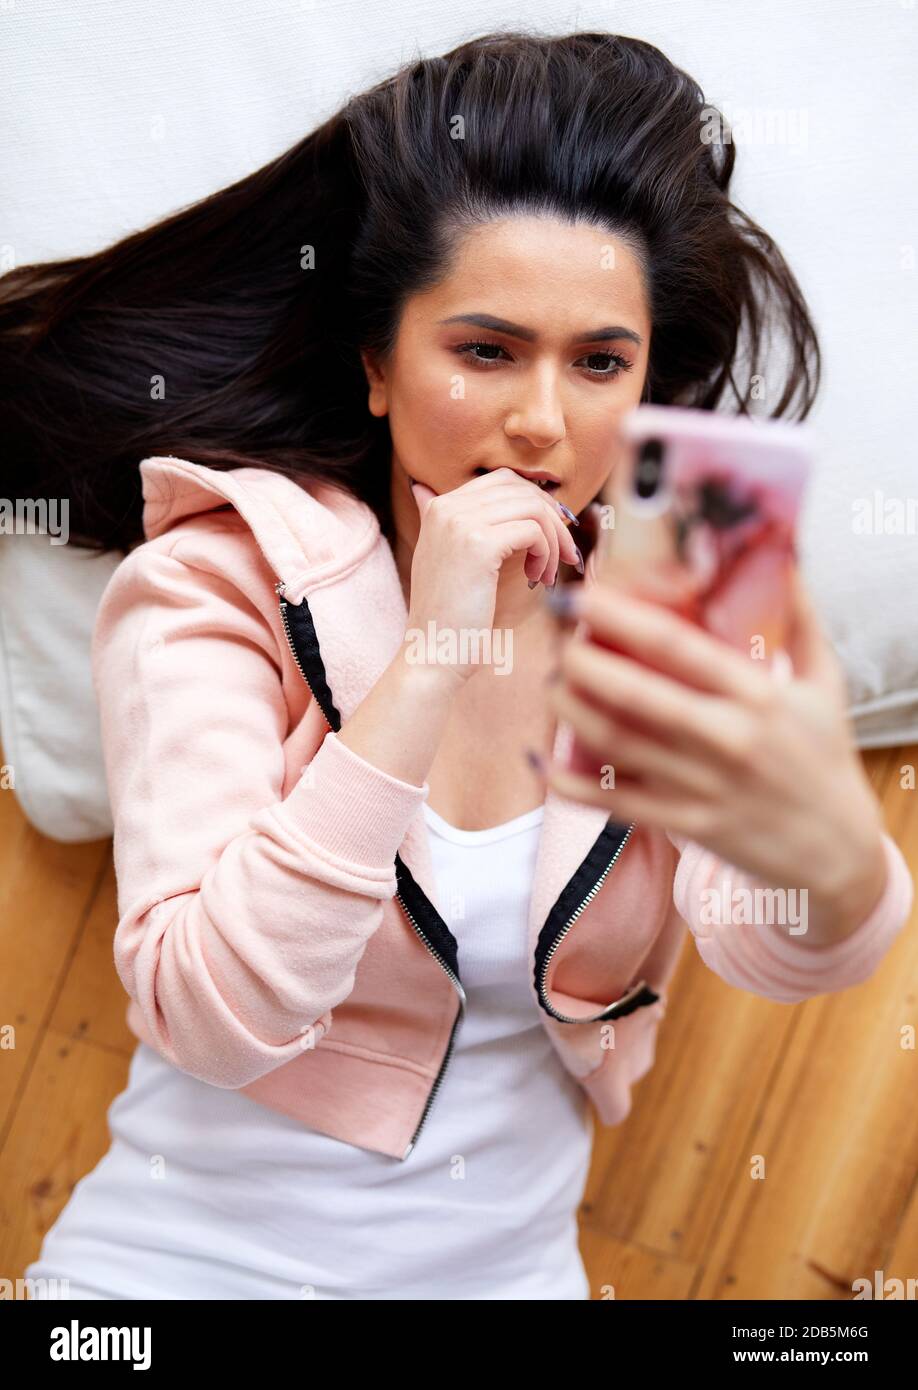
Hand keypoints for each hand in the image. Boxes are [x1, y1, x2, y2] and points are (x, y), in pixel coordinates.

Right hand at [407, 468, 581, 684]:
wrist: (434, 653)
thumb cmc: (452, 616)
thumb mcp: (450, 560)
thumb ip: (456, 525)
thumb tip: (439, 492)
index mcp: (439, 506)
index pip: (503, 480)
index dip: (537, 503)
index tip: (552, 534)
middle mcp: (446, 507)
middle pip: (521, 490)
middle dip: (552, 519)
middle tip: (563, 552)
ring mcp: (459, 523)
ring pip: (532, 508)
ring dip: (553, 539)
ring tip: (549, 571)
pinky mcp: (478, 544)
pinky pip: (533, 531)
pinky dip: (546, 553)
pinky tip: (539, 577)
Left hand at [544, 569, 888, 942]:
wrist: (838, 851)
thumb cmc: (824, 758)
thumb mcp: (825, 684)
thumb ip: (801, 619)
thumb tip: (787, 555)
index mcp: (757, 695)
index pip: (676, 645)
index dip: (619, 617)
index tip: (580, 595)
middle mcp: (726, 738)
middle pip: (634, 693)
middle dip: (582, 662)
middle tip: (557, 639)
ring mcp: (702, 786)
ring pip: (617, 744)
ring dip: (572, 711)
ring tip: (553, 685)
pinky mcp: (687, 825)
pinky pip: (616, 803)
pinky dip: (572, 785)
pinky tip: (542, 761)